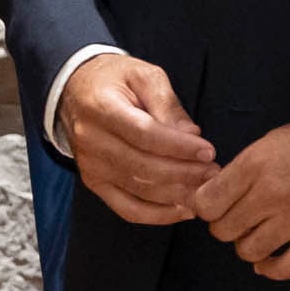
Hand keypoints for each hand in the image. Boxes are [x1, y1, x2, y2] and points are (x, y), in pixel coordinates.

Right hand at [59, 53, 217, 224]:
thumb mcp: (144, 76)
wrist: (75, 91)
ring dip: (177, 194)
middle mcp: (90, 140)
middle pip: (142, 166)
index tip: (208, 151)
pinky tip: (183, 209)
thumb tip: (192, 136)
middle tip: (214, 171)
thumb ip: (168, 104)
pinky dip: (158, 215)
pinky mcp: (94, 183)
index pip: (143, 134)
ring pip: (139, 190)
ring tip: (205, 188)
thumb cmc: (115, 80)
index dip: (179, 147)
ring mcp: (90, 166)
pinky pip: (128, 209)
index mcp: (101, 107)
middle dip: (184, 173)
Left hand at [193, 109, 289, 280]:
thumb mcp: (272, 142)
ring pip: (250, 251)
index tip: (213, 206)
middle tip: (237, 220)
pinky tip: (269, 260)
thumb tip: (215, 194)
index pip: (207, 202)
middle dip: (225, 227)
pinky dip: (271, 269)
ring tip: (257, 235)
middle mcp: (273, 193)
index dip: (205, 207)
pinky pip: (285, 269)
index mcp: (255, 164)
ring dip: (248, 246)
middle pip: (224, 230)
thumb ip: (243, 170)